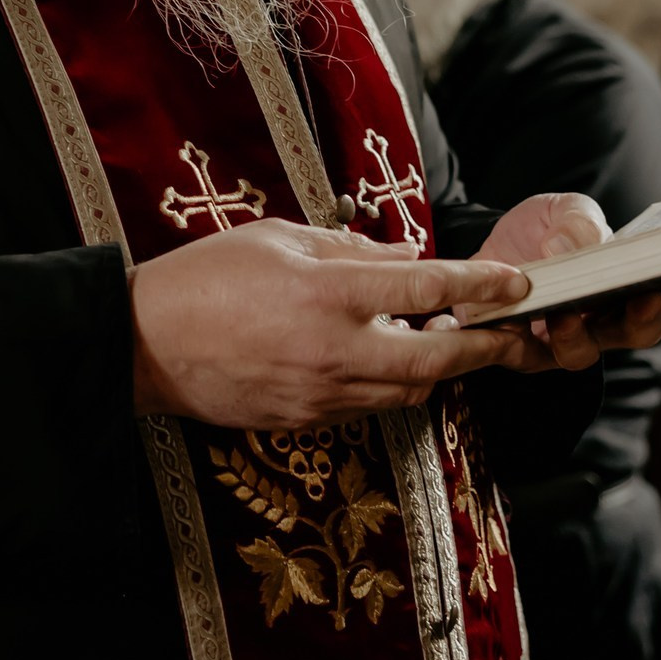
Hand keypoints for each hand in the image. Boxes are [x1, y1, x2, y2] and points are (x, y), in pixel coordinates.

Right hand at [129, 219, 536, 427]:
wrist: (144, 344)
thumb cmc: (205, 278)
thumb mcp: (278, 237)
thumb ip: (347, 248)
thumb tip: (401, 258)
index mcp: (328, 291)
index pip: (428, 288)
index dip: (481, 285)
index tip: (516, 284)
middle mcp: (335, 349)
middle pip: (438, 357)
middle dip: (484, 347)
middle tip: (510, 334)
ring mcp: (322, 393)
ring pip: (409, 390)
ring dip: (440, 368)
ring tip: (454, 344)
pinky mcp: (306, 422)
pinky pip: (369, 405)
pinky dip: (392, 384)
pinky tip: (391, 362)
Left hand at [471, 193, 660, 372]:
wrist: (484, 247)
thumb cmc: (539, 231)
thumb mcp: (562, 210)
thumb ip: (578, 221)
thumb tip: (570, 247)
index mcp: (628, 284)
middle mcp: (604, 319)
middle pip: (638, 331)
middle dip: (648, 317)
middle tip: (649, 295)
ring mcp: (565, 339)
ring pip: (582, 353)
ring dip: (579, 334)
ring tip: (567, 312)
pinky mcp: (521, 351)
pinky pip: (528, 356)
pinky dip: (525, 339)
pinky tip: (520, 319)